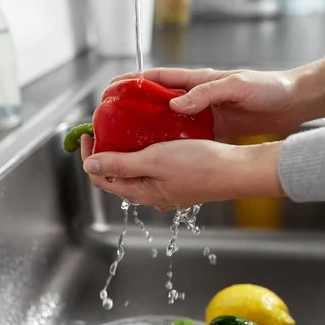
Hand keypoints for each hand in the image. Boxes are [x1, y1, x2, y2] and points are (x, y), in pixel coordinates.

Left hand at [80, 134, 285, 209]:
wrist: (237, 170)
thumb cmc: (199, 165)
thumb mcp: (154, 160)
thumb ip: (121, 164)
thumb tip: (89, 167)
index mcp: (142, 192)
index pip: (102, 178)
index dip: (89, 156)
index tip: (88, 134)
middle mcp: (153, 195)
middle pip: (118, 176)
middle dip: (106, 153)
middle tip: (105, 130)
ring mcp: (169, 189)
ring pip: (138, 172)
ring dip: (126, 153)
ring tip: (127, 131)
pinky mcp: (182, 181)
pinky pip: (156, 168)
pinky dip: (146, 153)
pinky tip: (154, 138)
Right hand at [111, 57, 324, 139]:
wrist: (293, 103)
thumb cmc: (269, 88)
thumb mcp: (238, 86)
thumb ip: (207, 93)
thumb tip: (175, 103)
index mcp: (199, 79)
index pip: (157, 76)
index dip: (132, 81)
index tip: (110, 89)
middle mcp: (197, 95)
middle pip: (156, 100)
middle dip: (133, 108)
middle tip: (113, 122)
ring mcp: (204, 112)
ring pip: (167, 119)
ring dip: (148, 127)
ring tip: (128, 141)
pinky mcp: (213, 128)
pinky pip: (185, 134)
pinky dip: (170, 141)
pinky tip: (159, 152)